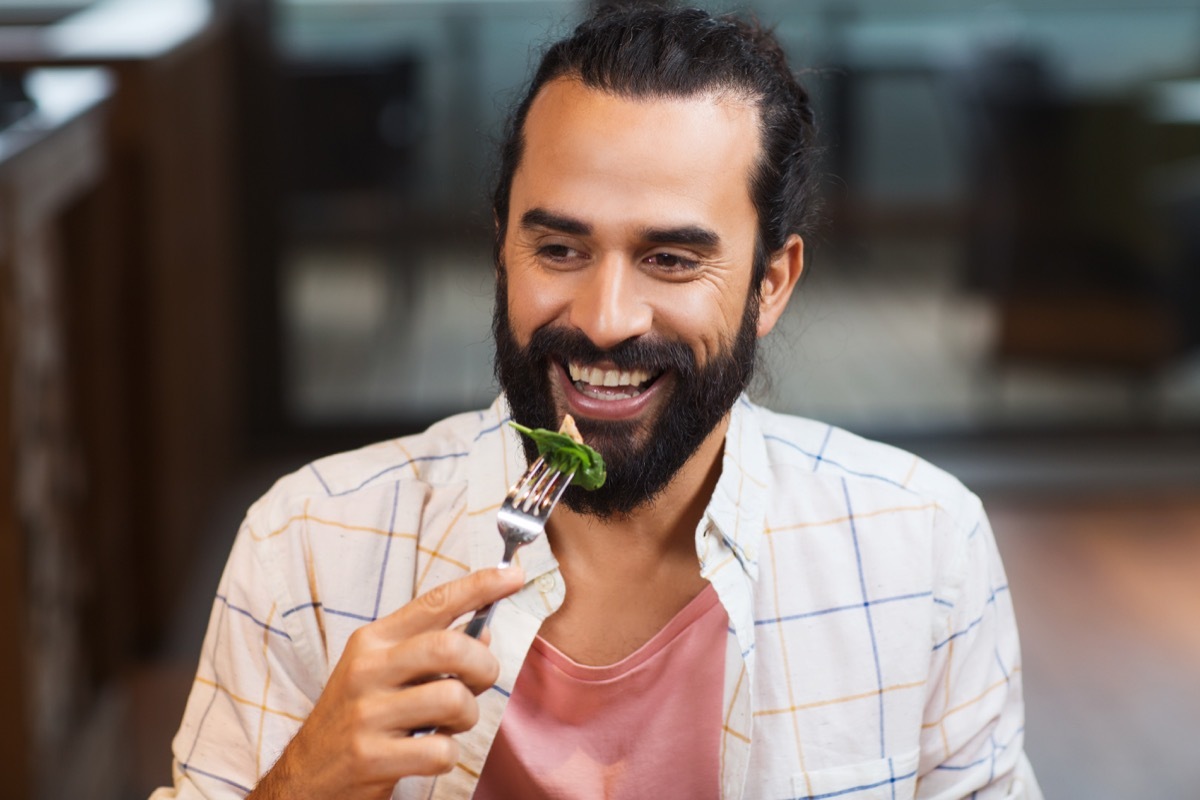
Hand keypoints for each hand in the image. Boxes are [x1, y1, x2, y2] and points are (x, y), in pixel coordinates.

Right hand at [249, 565, 524, 799]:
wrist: (306, 778)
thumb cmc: (358, 718)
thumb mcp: (383, 673)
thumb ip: (430, 650)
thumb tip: (483, 632)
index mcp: (372, 642)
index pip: (434, 602)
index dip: (479, 586)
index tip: (513, 575)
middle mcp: (366, 670)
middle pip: (451, 647)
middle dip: (484, 666)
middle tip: (480, 683)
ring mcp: (366, 714)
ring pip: (453, 699)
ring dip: (467, 717)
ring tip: (448, 725)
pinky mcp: (370, 757)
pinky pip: (441, 750)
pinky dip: (446, 755)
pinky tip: (426, 753)